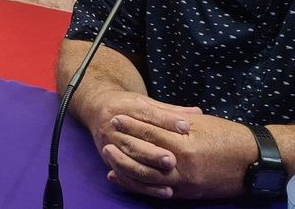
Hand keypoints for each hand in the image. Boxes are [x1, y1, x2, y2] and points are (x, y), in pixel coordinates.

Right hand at [76, 90, 201, 197]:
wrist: (97, 108)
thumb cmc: (128, 106)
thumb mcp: (146, 102)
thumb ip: (170, 111)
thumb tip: (197, 112)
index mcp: (125, 108)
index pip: (146, 114)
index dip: (166, 121)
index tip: (185, 127)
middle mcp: (113, 127)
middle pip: (134, 142)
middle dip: (153, 152)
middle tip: (172, 159)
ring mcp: (109, 144)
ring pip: (128, 162)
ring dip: (149, 172)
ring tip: (170, 181)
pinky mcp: (109, 160)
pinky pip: (126, 177)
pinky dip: (144, 187)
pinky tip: (164, 191)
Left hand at [102, 110, 256, 199]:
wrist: (255, 162)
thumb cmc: (230, 137)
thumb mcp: (202, 124)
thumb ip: (175, 121)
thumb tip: (150, 114)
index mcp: (186, 144)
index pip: (151, 132)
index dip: (132, 124)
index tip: (116, 117)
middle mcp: (183, 165)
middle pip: (144, 156)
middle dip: (124, 144)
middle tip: (107, 133)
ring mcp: (184, 183)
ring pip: (145, 177)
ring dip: (124, 166)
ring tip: (109, 154)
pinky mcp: (187, 194)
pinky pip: (156, 191)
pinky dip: (136, 185)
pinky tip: (120, 177)